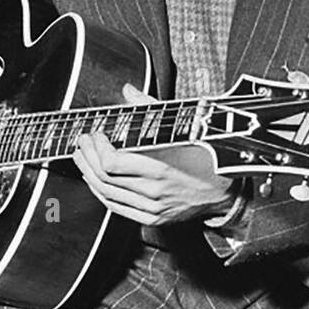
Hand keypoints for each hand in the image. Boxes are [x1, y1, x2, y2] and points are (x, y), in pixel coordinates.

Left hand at [71, 83, 234, 226]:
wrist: (225, 188)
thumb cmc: (205, 156)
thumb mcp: (182, 128)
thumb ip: (150, 108)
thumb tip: (128, 90)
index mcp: (161, 168)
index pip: (113, 162)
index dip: (97, 147)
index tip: (95, 134)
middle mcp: (154, 191)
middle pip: (105, 177)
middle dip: (88, 157)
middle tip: (83, 142)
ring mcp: (153, 207)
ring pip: (106, 193)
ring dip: (88, 174)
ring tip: (83, 158)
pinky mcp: (152, 218)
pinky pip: (117, 207)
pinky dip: (101, 193)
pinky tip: (95, 180)